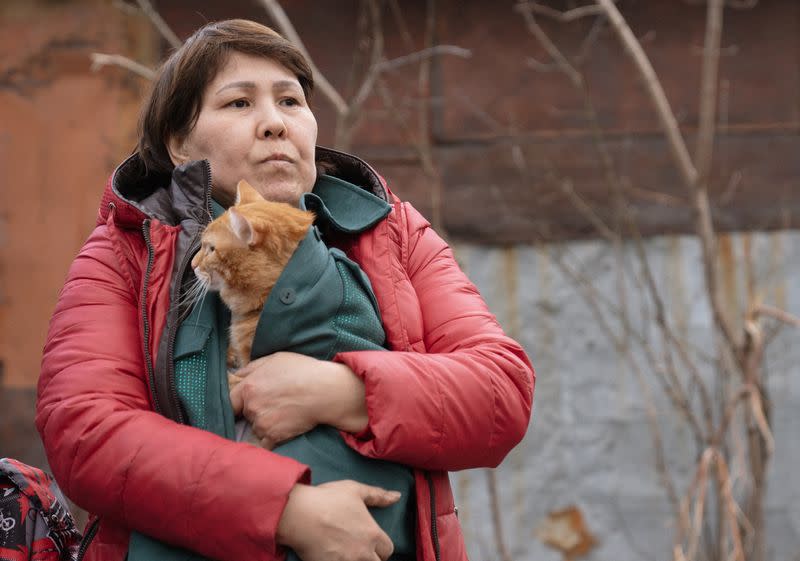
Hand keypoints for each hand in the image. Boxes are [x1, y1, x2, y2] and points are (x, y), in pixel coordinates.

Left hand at [229, 352, 368, 448]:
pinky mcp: (274, 437)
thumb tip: (236, 374)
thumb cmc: (303, 371)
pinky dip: (270, 441)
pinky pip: (264, 444)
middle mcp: (252, 406)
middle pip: (245, 414)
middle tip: (274, 405)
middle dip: (255, 411)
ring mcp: (262, 423)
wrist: (325, 390)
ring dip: (264, 425)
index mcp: (249, 387)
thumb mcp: (276, 359)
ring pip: (255, 428)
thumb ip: (252, 367)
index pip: (228, 401)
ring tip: (283, 416)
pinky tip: (282, 432)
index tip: (239, 406)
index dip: (234, 403)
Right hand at [277, 481, 398, 560]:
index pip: (388, 550)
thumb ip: (378, 495)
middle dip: (372, 558)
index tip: (373, 544)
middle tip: (360, 551)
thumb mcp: (355, 490)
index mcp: (372, 534)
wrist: (298, 514)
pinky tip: (336, 557)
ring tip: (349, 555)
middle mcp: (362, 552)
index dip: (382, 548)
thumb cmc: (327, 499)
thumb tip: (396, 496)